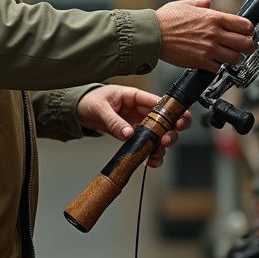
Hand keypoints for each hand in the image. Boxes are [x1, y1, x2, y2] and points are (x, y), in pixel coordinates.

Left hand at [76, 84, 190, 167]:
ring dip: (162, 146)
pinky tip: (150, 160)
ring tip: (157, 154)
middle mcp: (141, 110)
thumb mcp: (100, 108)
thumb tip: (128, 133)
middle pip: (165, 120)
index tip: (178, 123)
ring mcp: (139, 124)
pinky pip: (147, 145)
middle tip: (166, 141)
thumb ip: (114, 120)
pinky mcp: (134, 136)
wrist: (79, 110)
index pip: (160, 102)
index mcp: (135, 97)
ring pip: (159, 135)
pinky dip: (151, 154)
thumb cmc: (90, 100)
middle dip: (171, 131)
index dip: (173, 111)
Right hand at [155, 0, 253, 69]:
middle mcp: (214, 33)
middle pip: (245, 43)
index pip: (245, 25)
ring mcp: (209, 49)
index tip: (247, 33)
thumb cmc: (165, 19)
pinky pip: (219, 68)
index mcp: (213, 18)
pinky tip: (214, 62)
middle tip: (243, 47)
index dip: (249, 30)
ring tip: (230, 57)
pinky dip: (218, 67)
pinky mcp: (201, 62)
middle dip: (247, 46)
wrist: (152, 35)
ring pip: (235, 58)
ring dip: (234, 58)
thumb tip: (207, 2)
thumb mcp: (184, 4)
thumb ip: (199, 3)